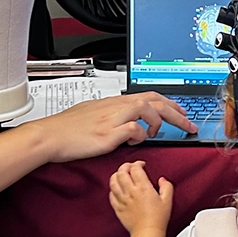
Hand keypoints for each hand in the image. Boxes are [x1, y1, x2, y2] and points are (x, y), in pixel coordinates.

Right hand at [33, 92, 195, 162]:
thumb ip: (111, 114)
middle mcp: (115, 107)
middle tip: (188, 123)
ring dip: (157, 121)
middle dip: (176, 112)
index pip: (149, 95)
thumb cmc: (66, 127)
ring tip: (155, 133)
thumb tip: (124, 121)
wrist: (49, 136)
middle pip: (153, 100)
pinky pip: (132, 129)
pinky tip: (135, 140)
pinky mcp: (107, 134)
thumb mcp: (93, 113)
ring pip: (145, 108)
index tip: (181, 111)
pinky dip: (139, 135)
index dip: (168, 103)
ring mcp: (111, 119)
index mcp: (114, 101)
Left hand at [109, 160, 173, 234]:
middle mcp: (131, 192)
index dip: (137, 163)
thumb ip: (166, 187)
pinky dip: (113, 190)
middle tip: (130, 167)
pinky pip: (111, 195)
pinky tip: (117, 190)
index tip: (141, 165)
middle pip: (121, 172)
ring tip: (121, 175)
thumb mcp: (167, 200)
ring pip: (113, 182)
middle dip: (125, 166)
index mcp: (143, 188)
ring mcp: (123, 200)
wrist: (148, 232)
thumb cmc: (158, 218)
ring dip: (116, 176)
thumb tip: (162, 180)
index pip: (135, 168)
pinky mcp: (118, 208)